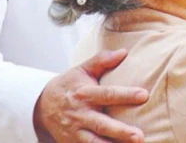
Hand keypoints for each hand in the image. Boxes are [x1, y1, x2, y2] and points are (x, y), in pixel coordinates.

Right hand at [33, 50, 147, 142]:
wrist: (41, 106)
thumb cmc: (69, 85)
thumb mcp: (82, 69)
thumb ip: (102, 60)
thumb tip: (123, 52)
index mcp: (84, 94)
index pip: (107, 94)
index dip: (126, 95)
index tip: (144, 95)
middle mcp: (80, 114)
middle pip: (102, 124)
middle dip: (120, 131)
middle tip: (140, 136)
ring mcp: (75, 132)